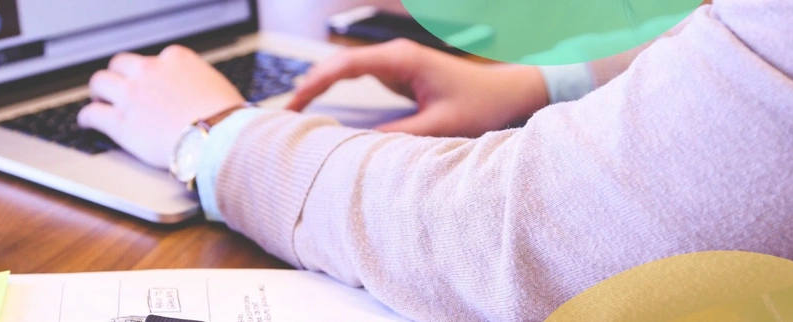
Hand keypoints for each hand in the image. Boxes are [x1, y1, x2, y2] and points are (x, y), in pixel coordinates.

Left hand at [78, 45, 244, 168]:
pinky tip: (87, 122)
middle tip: (117, 87)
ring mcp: (132, 96)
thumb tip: (196, 93)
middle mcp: (149, 71)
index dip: (148, 73)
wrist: (218, 138)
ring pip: (100, 82)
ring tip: (98, 100)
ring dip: (98, 91)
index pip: (153, 59)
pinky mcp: (121, 123)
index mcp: (175, 58)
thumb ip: (196, 83)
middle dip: (118, 75)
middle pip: (120, 64)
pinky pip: (93, 114)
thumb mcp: (215, 85)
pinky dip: (87, 117)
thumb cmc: (226, 118)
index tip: (148, 83)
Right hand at [287, 39, 549, 137]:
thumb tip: (358, 148)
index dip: (314, 83)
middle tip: (283, 113)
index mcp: (401, 59)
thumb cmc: (482, 104)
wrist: (509, 92)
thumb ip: (399, 136)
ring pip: (345, 70)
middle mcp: (395, 56)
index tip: (292, 104)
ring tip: (293, 112)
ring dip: (320, 86)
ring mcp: (396, 63)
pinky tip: (320, 105)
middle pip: (337, 65)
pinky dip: (336, 90)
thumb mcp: (440, 126)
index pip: (344, 66)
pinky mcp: (399, 74)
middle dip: (308, 85)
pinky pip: (358, 78)